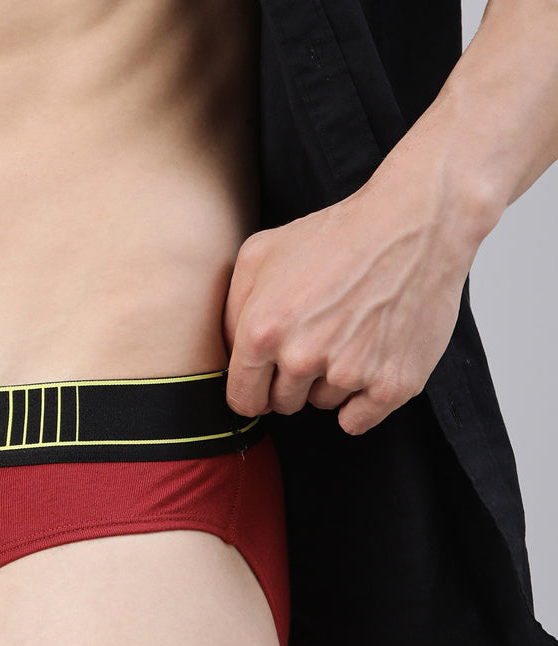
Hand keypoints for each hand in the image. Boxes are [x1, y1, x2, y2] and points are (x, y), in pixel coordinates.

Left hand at [222, 172, 483, 435]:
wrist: (415, 224)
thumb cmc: (336, 236)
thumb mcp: (260, 254)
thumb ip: (232, 311)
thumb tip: (231, 356)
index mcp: (262, 330)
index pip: (243, 399)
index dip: (253, 389)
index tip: (266, 378)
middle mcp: (302, 357)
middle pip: (283, 405)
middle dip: (293, 380)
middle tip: (318, 338)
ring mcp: (350, 373)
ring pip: (323, 404)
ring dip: (330, 381)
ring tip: (350, 334)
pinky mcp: (393, 384)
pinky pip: (357, 421)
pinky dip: (361, 401)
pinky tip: (368, 362)